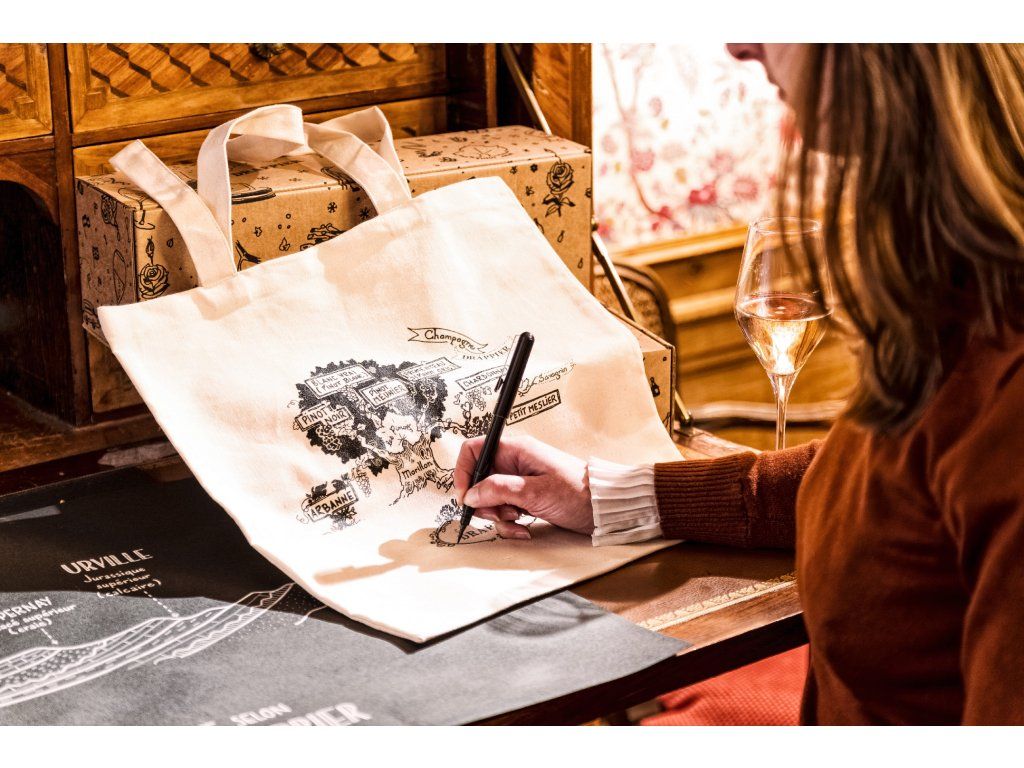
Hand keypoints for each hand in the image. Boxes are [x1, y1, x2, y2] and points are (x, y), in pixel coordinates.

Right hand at [453, 435, 593, 539]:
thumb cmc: (576, 492)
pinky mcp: (526, 500)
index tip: (465, 497)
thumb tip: (470, 495)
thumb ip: (498, 490)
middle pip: (479, 480)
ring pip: (490, 499)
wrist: (603, 509)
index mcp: (515, 450)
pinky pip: (504, 512)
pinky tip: (525, 528)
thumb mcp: (534, 491)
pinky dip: (510, 524)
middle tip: (499, 512)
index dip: (464, 472)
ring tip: (519, 519)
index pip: (474, 450)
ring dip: (498, 515)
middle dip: (483, 502)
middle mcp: (514, 464)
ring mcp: (519, 483)